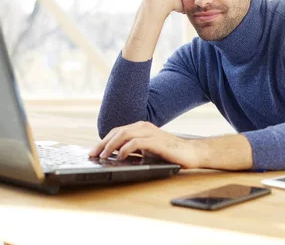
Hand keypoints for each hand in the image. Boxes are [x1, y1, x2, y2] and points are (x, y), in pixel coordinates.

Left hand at [88, 121, 203, 168]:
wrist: (191, 153)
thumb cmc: (170, 153)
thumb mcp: (148, 151)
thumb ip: (134, 150)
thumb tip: (115, 156)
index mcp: (142, 128)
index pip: (117, 131)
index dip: (104, 141)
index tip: (93, 152)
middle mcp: (144, 127)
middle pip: (118, 131)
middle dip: (103, 143)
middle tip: (93, 155)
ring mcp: (151, 133)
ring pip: (124, 134)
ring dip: (111, 145)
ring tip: (103, 156)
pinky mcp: (156, 141)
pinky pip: (136, 142)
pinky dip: (125, 149)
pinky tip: (120, 156)